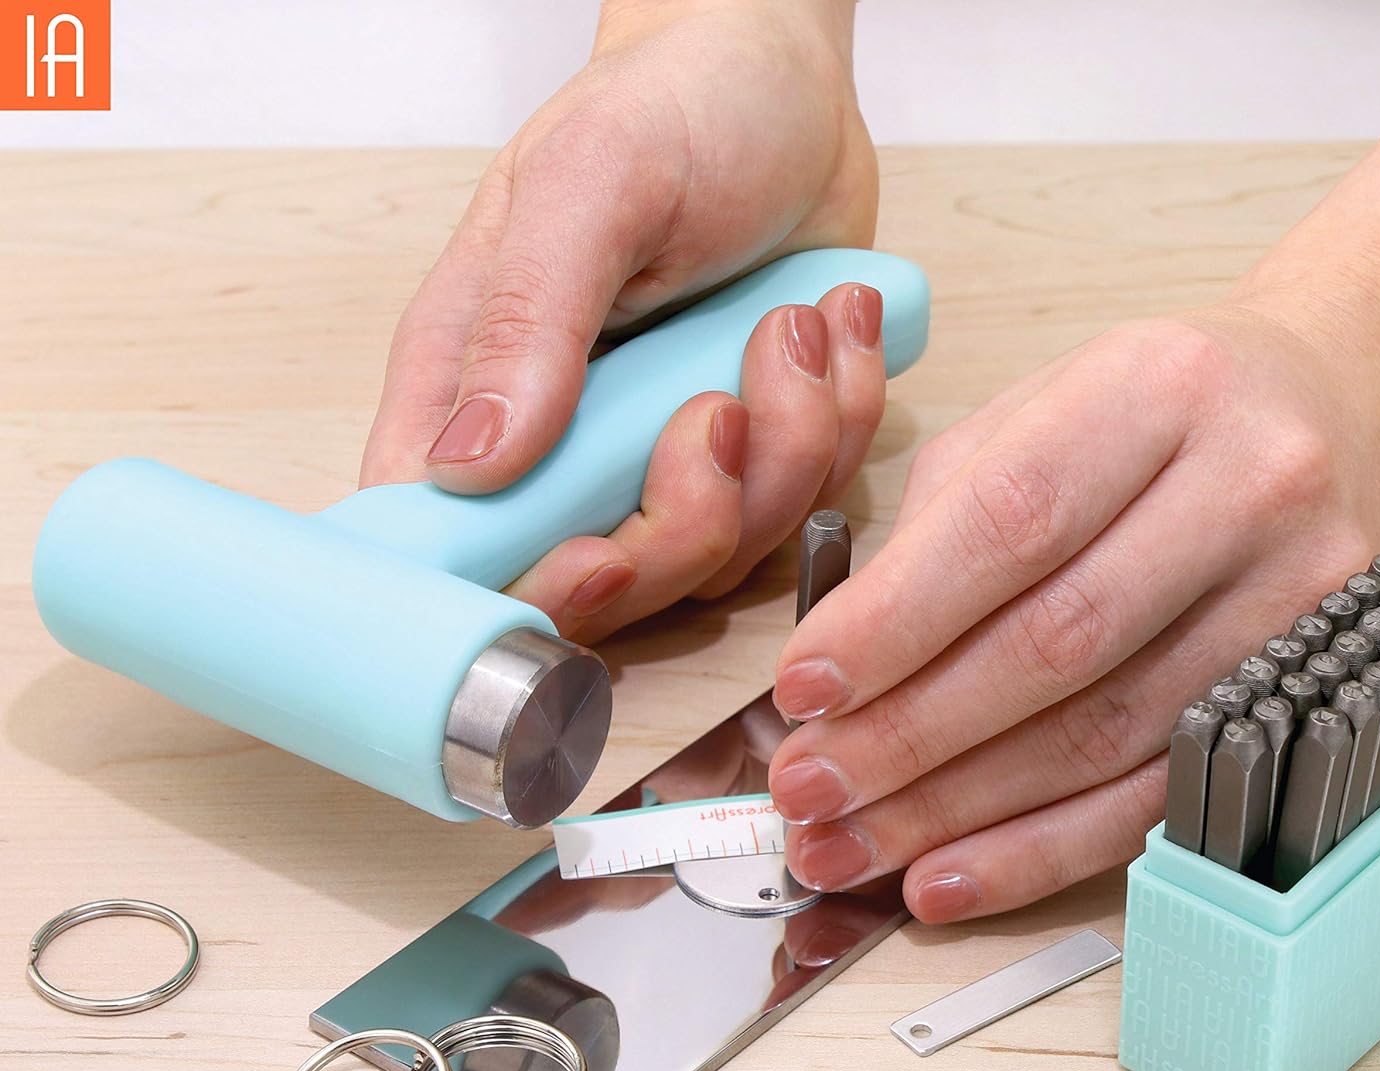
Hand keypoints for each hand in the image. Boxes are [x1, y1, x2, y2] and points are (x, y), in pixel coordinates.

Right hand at [361, 0, 884, 642]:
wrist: (782, 83)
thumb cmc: (672, 107)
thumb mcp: (590, 185)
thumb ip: (527, 322)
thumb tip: (474, 463)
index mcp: (473, 389)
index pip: (454, 550)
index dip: (528, 589)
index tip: (602, 552)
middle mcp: (561, 447)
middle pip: (604, 588)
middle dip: (687, 523)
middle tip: (720, 409)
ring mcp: (656, 462)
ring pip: (716, 560)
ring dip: (782, 455)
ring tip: (790, 330)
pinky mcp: (748, 459)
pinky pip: (799, 510)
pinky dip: (835, 432)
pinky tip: (829, 334)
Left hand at [767, 292, 1379, 921]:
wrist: (1342, 414)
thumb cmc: (1159, 417)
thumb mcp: (1041, 412)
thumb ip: (938, 521)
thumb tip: (836, 667)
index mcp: (1159, 390)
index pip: (1010, 520)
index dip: (897, 621)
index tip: (803, 688)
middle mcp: (1247, 489)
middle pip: (1056, 645)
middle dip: (908, 737)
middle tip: (808, 792)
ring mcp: (1297, 602)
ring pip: (1104, 738)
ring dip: (956, 813)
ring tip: (851, 847)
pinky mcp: (1305, 695)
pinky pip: (1155, 801)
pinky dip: (1040, 852)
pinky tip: (949, 877)